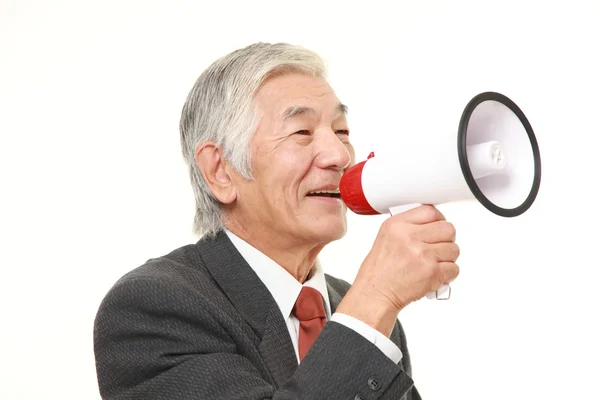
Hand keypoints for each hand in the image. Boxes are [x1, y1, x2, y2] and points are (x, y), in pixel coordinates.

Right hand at [337, 205, 459, 335]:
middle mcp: (410, 237)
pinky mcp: (432, 272)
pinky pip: (454, 268)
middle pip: (447, 229)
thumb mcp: (386, 237)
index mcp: (397, 225)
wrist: (375, 293)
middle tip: (438, 246)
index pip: (430, 211)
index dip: (438, 220)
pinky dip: (447, 274)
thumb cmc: (379, 270)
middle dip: (446, 239)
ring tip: (434, 263)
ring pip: (454, 249)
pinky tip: (435, 275)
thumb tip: (431, 223)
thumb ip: (408, 226)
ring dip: (448, 258)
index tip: (437, 227)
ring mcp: (423, 255)